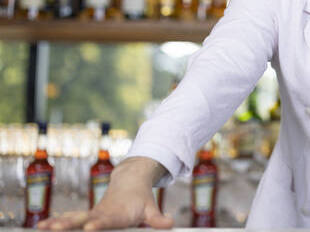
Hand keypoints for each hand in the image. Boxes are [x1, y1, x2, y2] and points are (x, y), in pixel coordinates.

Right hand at [37, 157, 172, 230]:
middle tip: (56, 228)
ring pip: (72, 218)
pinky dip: (56, 221)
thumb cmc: (140, 199)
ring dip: (57, 222)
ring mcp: (92, 214)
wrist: (130, 181)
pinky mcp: (87, 216)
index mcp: (117, 213)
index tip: (90, 228)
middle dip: (69, 224)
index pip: (107, 220)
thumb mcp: (151, 209)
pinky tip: (41, 226)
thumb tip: (170, 224)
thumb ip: (158, 219)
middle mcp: (101, 213)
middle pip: (84, 219)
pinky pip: (70, 219)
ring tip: (43, 227)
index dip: (99, 224)